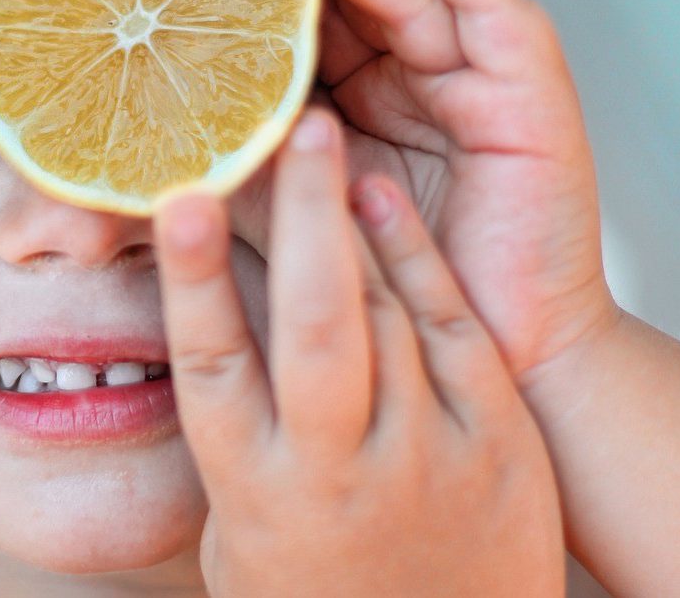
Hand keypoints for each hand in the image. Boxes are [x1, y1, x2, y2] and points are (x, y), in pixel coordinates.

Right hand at [155, 107, 564, 597]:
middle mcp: (339, 467)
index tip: (182, 202)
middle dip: (304, 219)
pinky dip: (414, 256)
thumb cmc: (318, 589)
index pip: (217, 366)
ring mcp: (427, 453)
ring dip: (350, 221)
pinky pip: (452, 328)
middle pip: (318, 326)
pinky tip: (380, 202)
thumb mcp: (239, 524)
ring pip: (389, 310)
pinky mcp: (496, 445)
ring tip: (326, 144)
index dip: (197, 278)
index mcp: (258, 488)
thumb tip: (200, 302)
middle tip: (294, 128)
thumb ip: (228, 423)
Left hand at [235, 0, 621, 385]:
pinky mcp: (527, 93)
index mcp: (364, 99)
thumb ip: (236, 163)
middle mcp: (418, 78)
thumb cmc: (381, 288)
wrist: (477, 364)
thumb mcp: (291, 207)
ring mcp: (474, 80)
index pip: (319, 20)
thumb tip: (133, 138)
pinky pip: (492, 6)